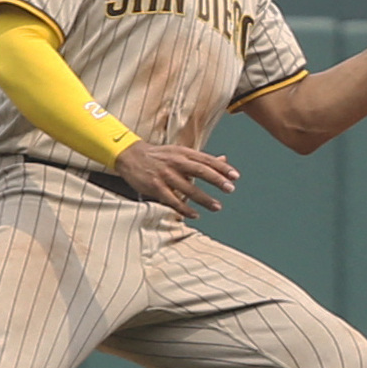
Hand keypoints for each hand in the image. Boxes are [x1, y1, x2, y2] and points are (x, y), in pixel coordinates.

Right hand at [114, 141, 238, 217]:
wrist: (130, 155)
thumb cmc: (161, 156)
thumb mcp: (181, 153)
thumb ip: (202, 159)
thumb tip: (225, 160)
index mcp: (184, 153)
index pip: (207, 160)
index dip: (222, 168)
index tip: (236, 176)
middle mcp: (176, 162)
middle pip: (200, 171)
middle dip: (216, 180)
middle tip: (230, 189)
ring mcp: (165, 175)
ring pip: (187, 188)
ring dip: (204, 199)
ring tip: (217, 206)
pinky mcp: (155, 187)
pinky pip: (172, 200)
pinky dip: (184, 208)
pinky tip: (195, 215)